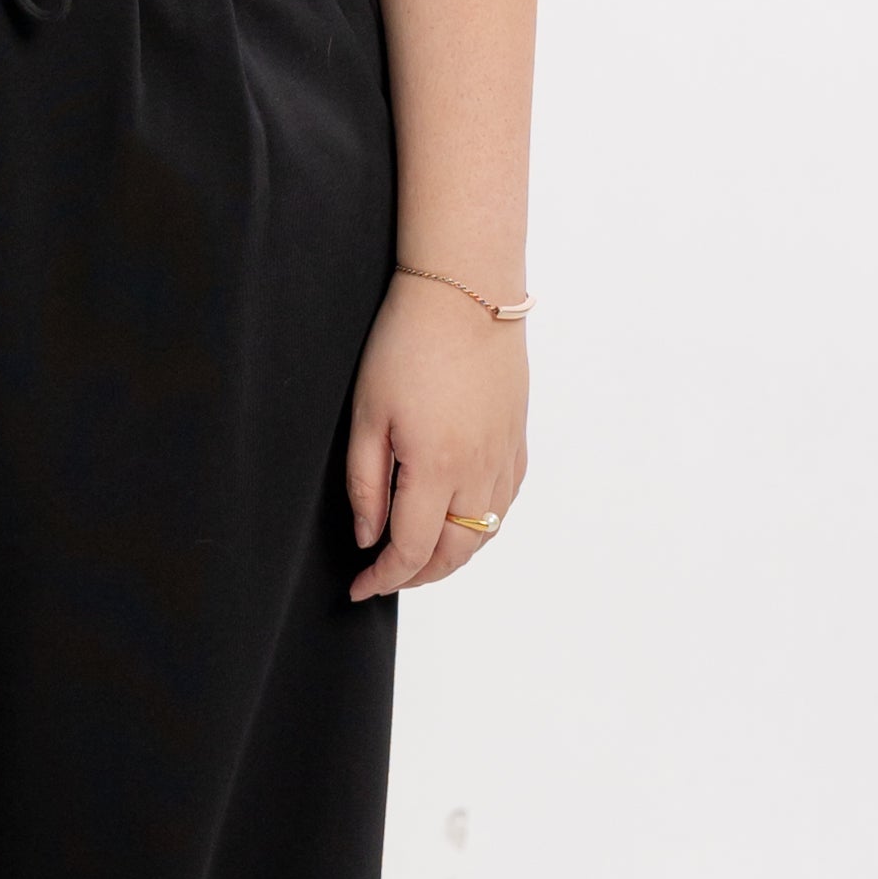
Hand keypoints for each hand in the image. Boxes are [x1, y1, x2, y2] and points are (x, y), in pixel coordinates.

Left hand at [345, 276, 526, 602]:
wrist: (467, 291)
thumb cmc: (408, 343)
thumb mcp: (367, 414)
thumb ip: (366, 483)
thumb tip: (368, 536)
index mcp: (436, 467)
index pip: (412, 550)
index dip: (384, 578)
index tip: (360, 586)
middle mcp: (479, 470)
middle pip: (455, 552)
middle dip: (418, 576)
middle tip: (385, 576)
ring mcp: (505, 456)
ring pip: (485, 531)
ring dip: (452, 554)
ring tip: (417, 554)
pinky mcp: (518, 439)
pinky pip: (505, 501)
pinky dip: (481, 523)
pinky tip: (458, 516)